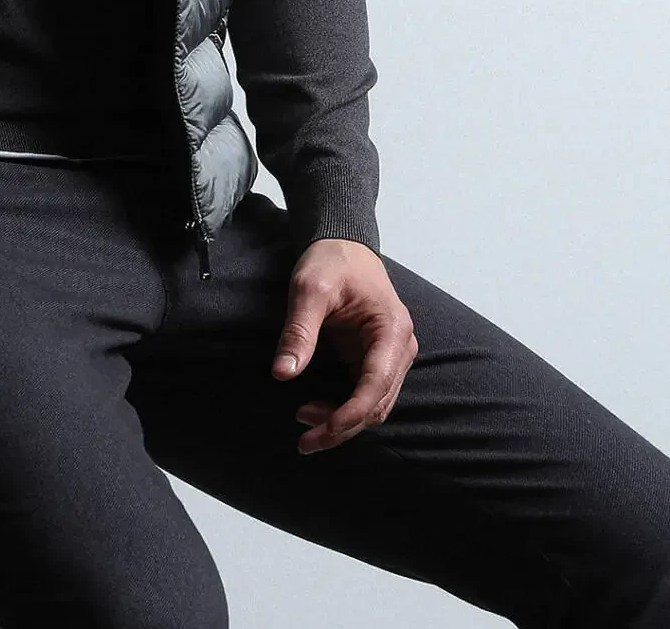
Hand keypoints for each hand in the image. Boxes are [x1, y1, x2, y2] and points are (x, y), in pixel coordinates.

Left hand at [271, 238, 417, 454]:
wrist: (342, 243)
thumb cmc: (330, 259)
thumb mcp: (309, 289)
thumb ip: (299, 331)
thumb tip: (282, 373)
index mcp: (391, 329)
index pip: (376, 385)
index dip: (349, 414)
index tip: (318, 430)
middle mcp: (399, 347)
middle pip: (377, 403)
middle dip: (342, 426)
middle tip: (303, 439)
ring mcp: (391, 355)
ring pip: (373, 405)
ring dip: (342, 421)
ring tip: (303, 422)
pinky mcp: (377, 358)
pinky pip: (365, 394)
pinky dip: (343, 408)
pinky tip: (315, 410)